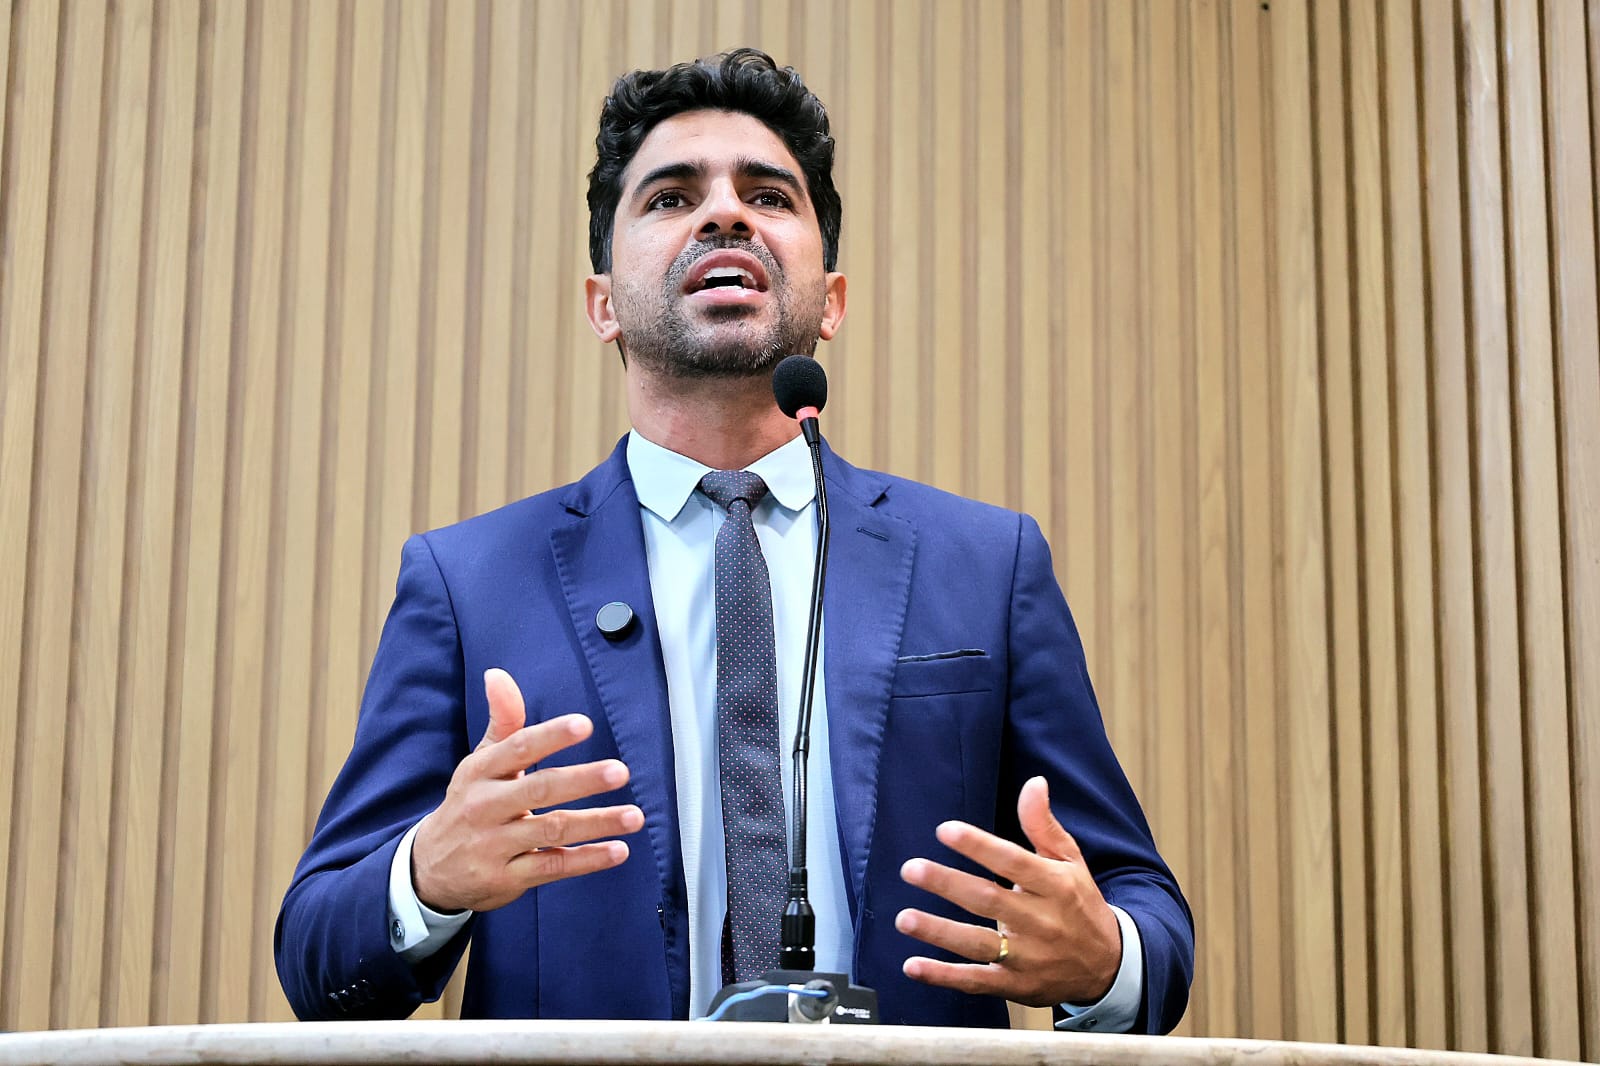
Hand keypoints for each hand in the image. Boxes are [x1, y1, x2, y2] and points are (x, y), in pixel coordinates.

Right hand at [410, 668, 643, 912]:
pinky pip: (553, 867)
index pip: (518, 748)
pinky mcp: (508, 878)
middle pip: (539, 789)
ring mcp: (495, 845)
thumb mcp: (479, 763)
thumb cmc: (468, 804)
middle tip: (619, 771)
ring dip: (596, 823)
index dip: (551, 736)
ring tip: (634, 815)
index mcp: (481, 772)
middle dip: (581, 780)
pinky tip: (617, 850)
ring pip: (552, 831)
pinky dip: (588, 860)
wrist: (430, 868)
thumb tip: (499, 675)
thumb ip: (502, 722)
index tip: (584, 724)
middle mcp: (486, 806)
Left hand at [895, 776, 1120, 1007]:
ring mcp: (1028, 957)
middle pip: (988, 901)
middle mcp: (1041, 921)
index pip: (1013, 862)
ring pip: (979, 943)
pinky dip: (944, 976)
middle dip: (947, 884)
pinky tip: (913, 965)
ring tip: (904, 917)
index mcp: (1055, 885)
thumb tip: (1034, 783)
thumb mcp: (1071, 861)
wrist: (1109, 966)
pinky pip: (977, 981)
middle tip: (911, 869)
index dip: (979, 846)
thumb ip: (1044, 825)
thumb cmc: (1080, 904)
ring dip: (939, 932)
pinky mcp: (1016, 985)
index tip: (946, 830)